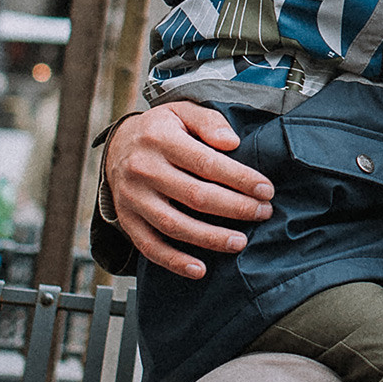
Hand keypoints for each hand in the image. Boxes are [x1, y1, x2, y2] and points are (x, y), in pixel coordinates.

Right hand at [104, 100, 272, 280]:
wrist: (116, 145)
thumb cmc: (160, 129)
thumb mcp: (182, 112)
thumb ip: (209, 122)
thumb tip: (232, 142)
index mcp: (160, 139)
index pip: (206, 163)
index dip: (239, 179)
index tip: (266, 190)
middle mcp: (143, 169)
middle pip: (195, 196)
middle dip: (235, 208)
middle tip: (262, 213)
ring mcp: (133, 198)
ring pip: (175, 225)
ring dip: (211, 238)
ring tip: (240, 242)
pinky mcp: (127, 220)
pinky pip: (150, 247)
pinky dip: (174, 262)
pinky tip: (200, 269)